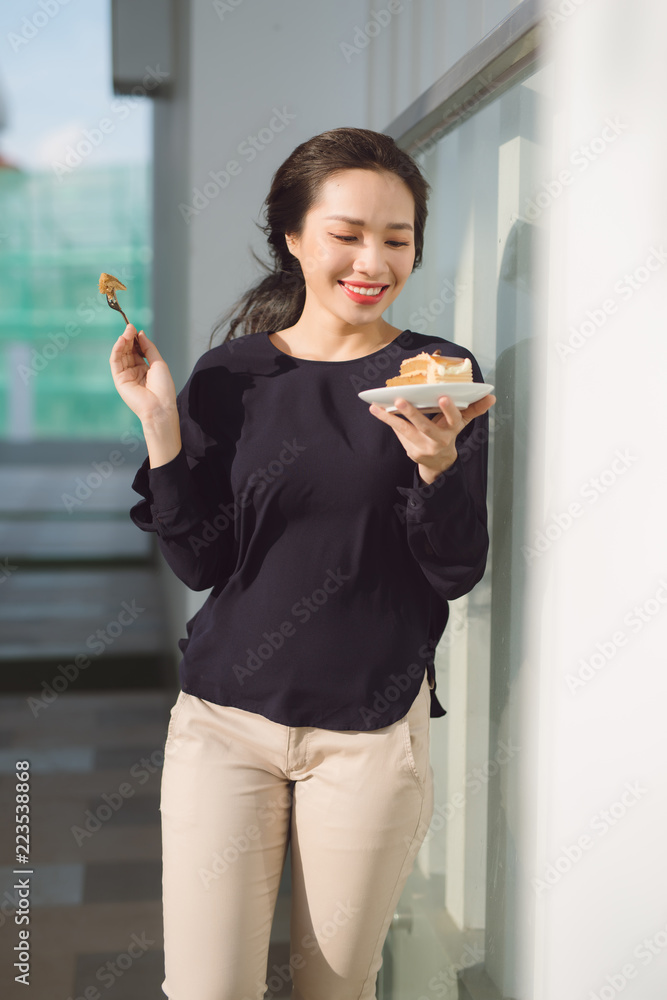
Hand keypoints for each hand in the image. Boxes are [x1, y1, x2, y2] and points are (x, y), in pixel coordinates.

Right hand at [109, 324, 177, 424]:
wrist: (160, 406)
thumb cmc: (163, 388)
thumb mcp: (158, 363)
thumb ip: (148, 348)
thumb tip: (140, 334)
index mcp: (145, 369)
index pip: (137, 350)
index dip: (135, 339)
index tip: (135, 328)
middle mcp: (134, 372)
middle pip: (128, 351)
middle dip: (128, 338)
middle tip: (130, 327)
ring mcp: (126, 376)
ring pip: (121, 355)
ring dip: (123, 342)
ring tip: (126, 332)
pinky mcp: (119, 380)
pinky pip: (115, 362)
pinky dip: (117, 350)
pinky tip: (121, 341)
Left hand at [368, 392, 496, 484]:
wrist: (440, 463)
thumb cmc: (449, 434)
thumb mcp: (462, 423)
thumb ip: (474, 408)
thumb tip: (491, 397)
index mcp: (452, 430)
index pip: (453, 419)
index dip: (449, 409)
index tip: (442, 397)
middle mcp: (439, 440)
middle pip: (425, 426)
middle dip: (413, 413)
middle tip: (400, 400)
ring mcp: (424, 447)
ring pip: (406, 431)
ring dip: (390, 419)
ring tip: (376, 407)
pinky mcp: (412, 451)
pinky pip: (399, 434)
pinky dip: (388, 421)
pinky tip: (376, 410)